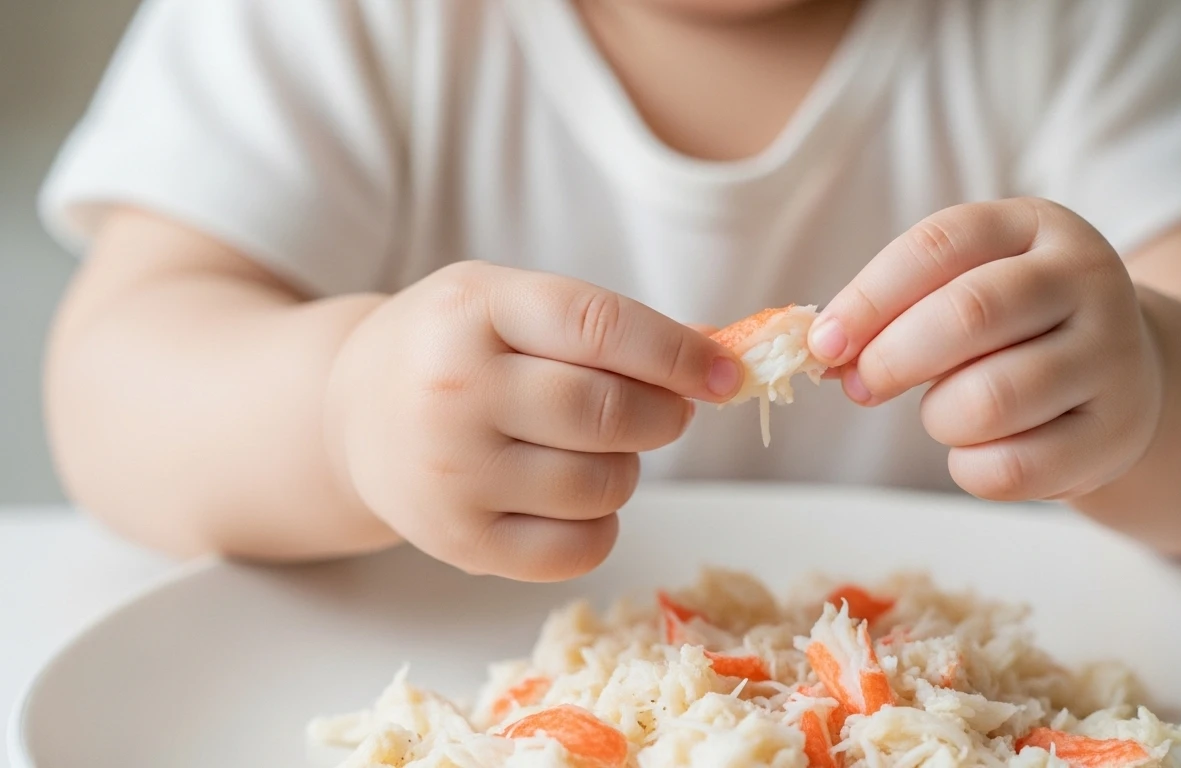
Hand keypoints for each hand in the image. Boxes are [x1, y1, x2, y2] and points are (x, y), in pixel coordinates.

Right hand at [325, 262, 742, 580]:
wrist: (349, 413)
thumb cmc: (454, 349)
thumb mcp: (508, 304)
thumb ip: (603, 325)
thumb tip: (717, 358)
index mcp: (475, 309)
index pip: (600, 327)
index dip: (679, 354)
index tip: (725, 375)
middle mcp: (454, 389)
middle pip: (607, 412)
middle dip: (662, 415)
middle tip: (664, 411)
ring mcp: (452, 472)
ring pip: (602, 484)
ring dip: (628, 468)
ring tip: (598, 449)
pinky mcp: (459, 542)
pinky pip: (578, 549)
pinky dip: (601, 525)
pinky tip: (575, 497)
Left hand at [810, 198, 1162, 500]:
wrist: (1124, 376)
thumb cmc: (1015, 329)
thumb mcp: (966, 288)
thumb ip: (899, 310)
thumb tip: (825, 351)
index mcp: (1035, 226)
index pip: (939, 245)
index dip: (869, 297)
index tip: (823, 343)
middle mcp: (1087, 279)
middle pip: (968, 315)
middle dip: (892, 359)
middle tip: (862, 385)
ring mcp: (1112, 355)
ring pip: (989, 400)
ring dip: (938, 417)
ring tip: (943, 413)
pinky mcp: (1117, 432)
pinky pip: (1013, 467)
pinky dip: (968, 468)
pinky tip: (975, 451)